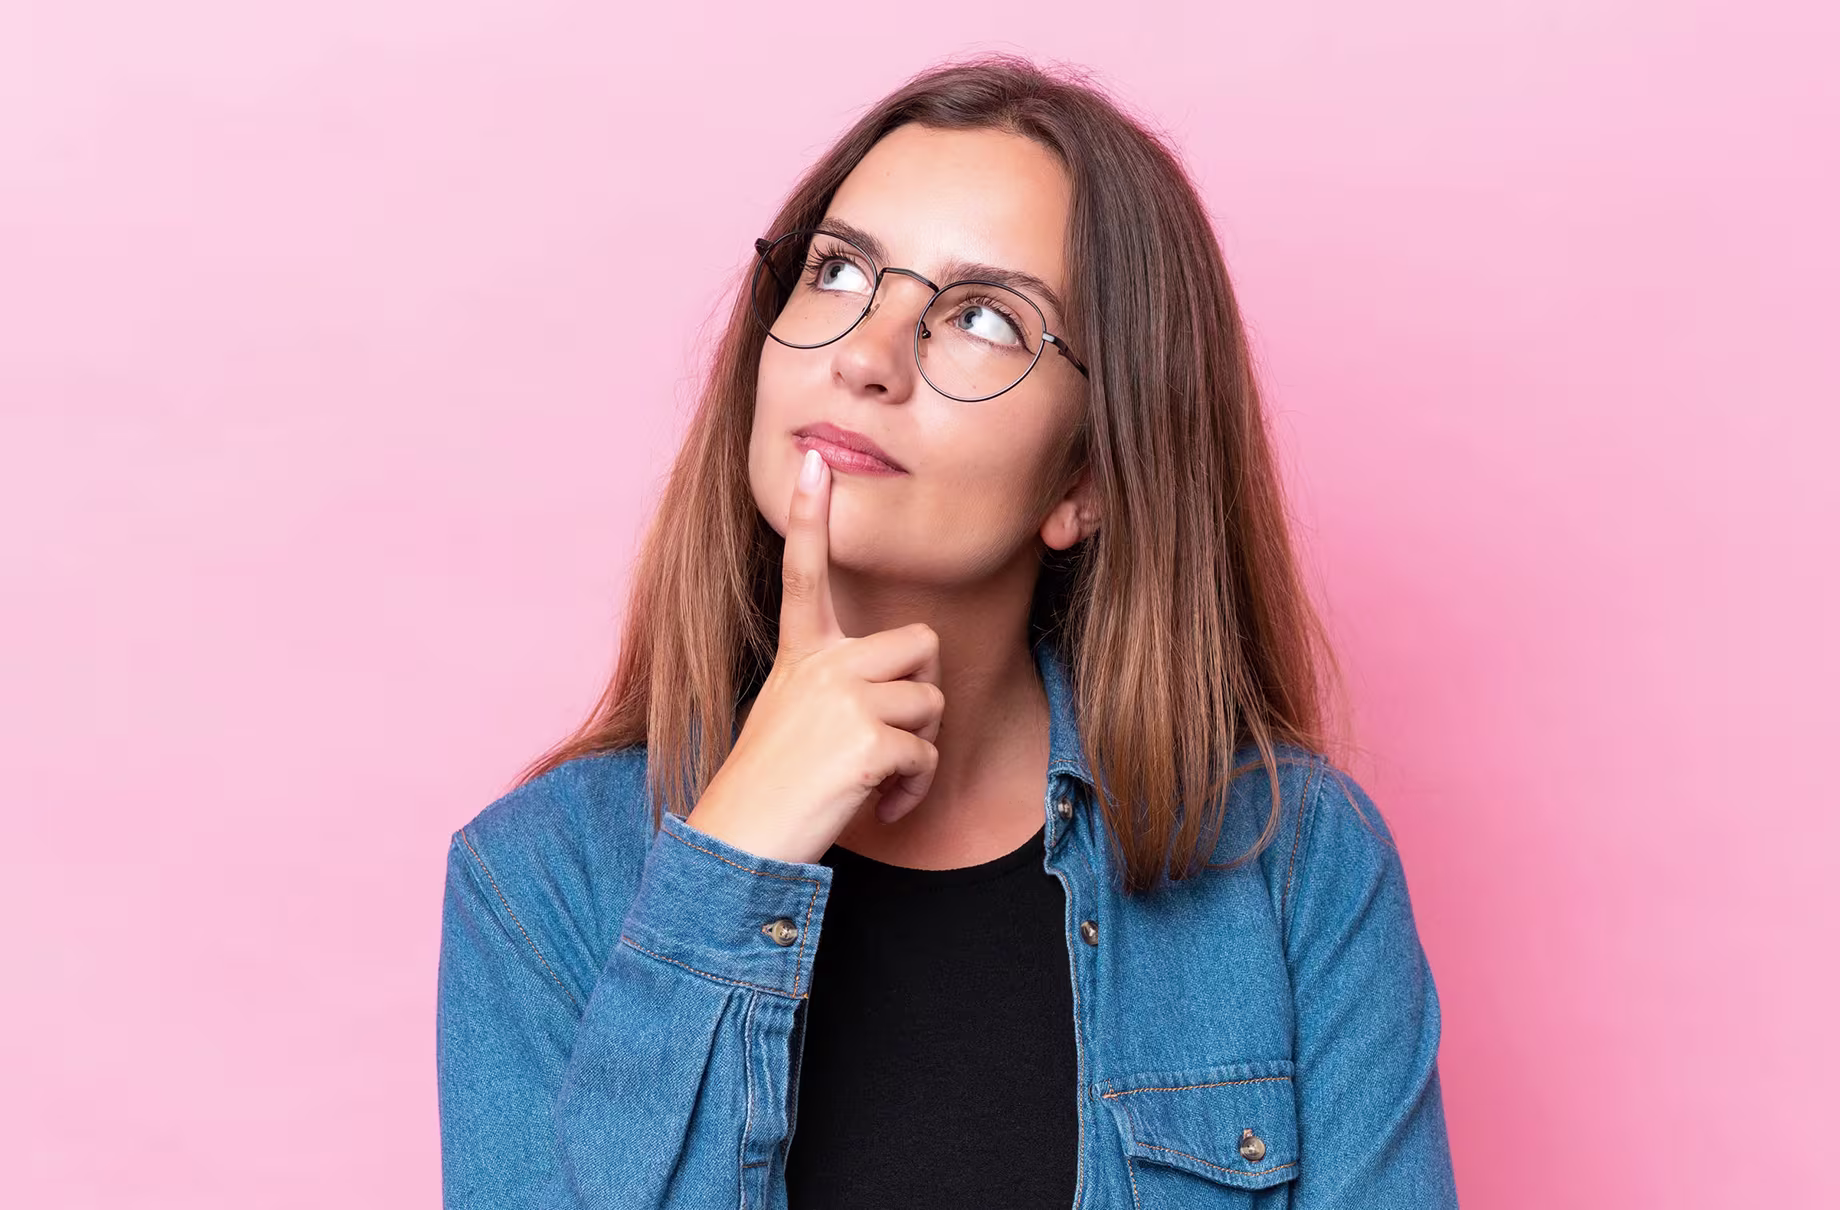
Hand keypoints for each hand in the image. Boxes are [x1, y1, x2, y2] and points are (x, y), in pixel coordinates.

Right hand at [684, 448, 943, 864]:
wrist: (738, 846)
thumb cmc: (770, 789)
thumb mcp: (792, 718)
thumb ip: (837, 689)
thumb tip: (904, 696)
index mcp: (800, 655)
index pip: (805, 573)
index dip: (811, 516)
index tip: (814, 462)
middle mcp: (821, 666)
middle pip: (919, 644)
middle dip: (923, 693)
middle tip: (893, 736)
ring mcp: (843, 700)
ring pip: (931, 704)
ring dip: (918, 752)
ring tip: (878, 781)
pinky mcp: (866, 740)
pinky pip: (925, 754)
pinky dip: (912, 790)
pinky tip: (880, 807)